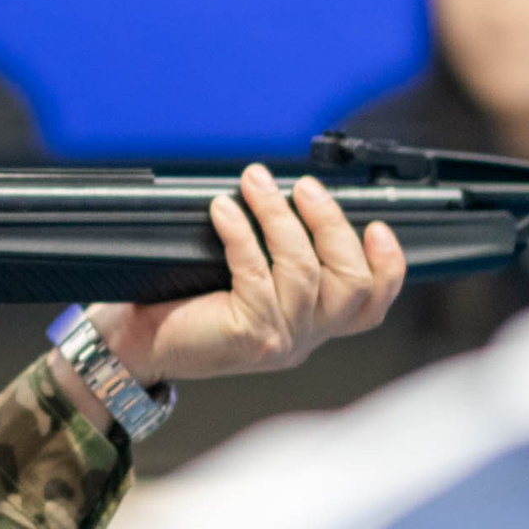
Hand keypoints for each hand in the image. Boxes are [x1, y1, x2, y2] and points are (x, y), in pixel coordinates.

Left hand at [81, 165, 404, 386]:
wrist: (140, 345)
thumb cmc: (189, 306)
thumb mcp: (249, 285)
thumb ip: (282, 258)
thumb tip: (292, 196)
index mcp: (314, 326)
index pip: (372, 306)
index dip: (388, 267)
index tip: (377, 225)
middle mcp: (305, 338)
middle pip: (352, 281)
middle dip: (331, 223)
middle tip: (303, 186)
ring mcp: (281, 340)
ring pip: (304, 270)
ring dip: (280, 216)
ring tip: (255, 183)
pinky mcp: (249, 336)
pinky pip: (255, 273)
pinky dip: (241, 233)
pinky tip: (224, 210)